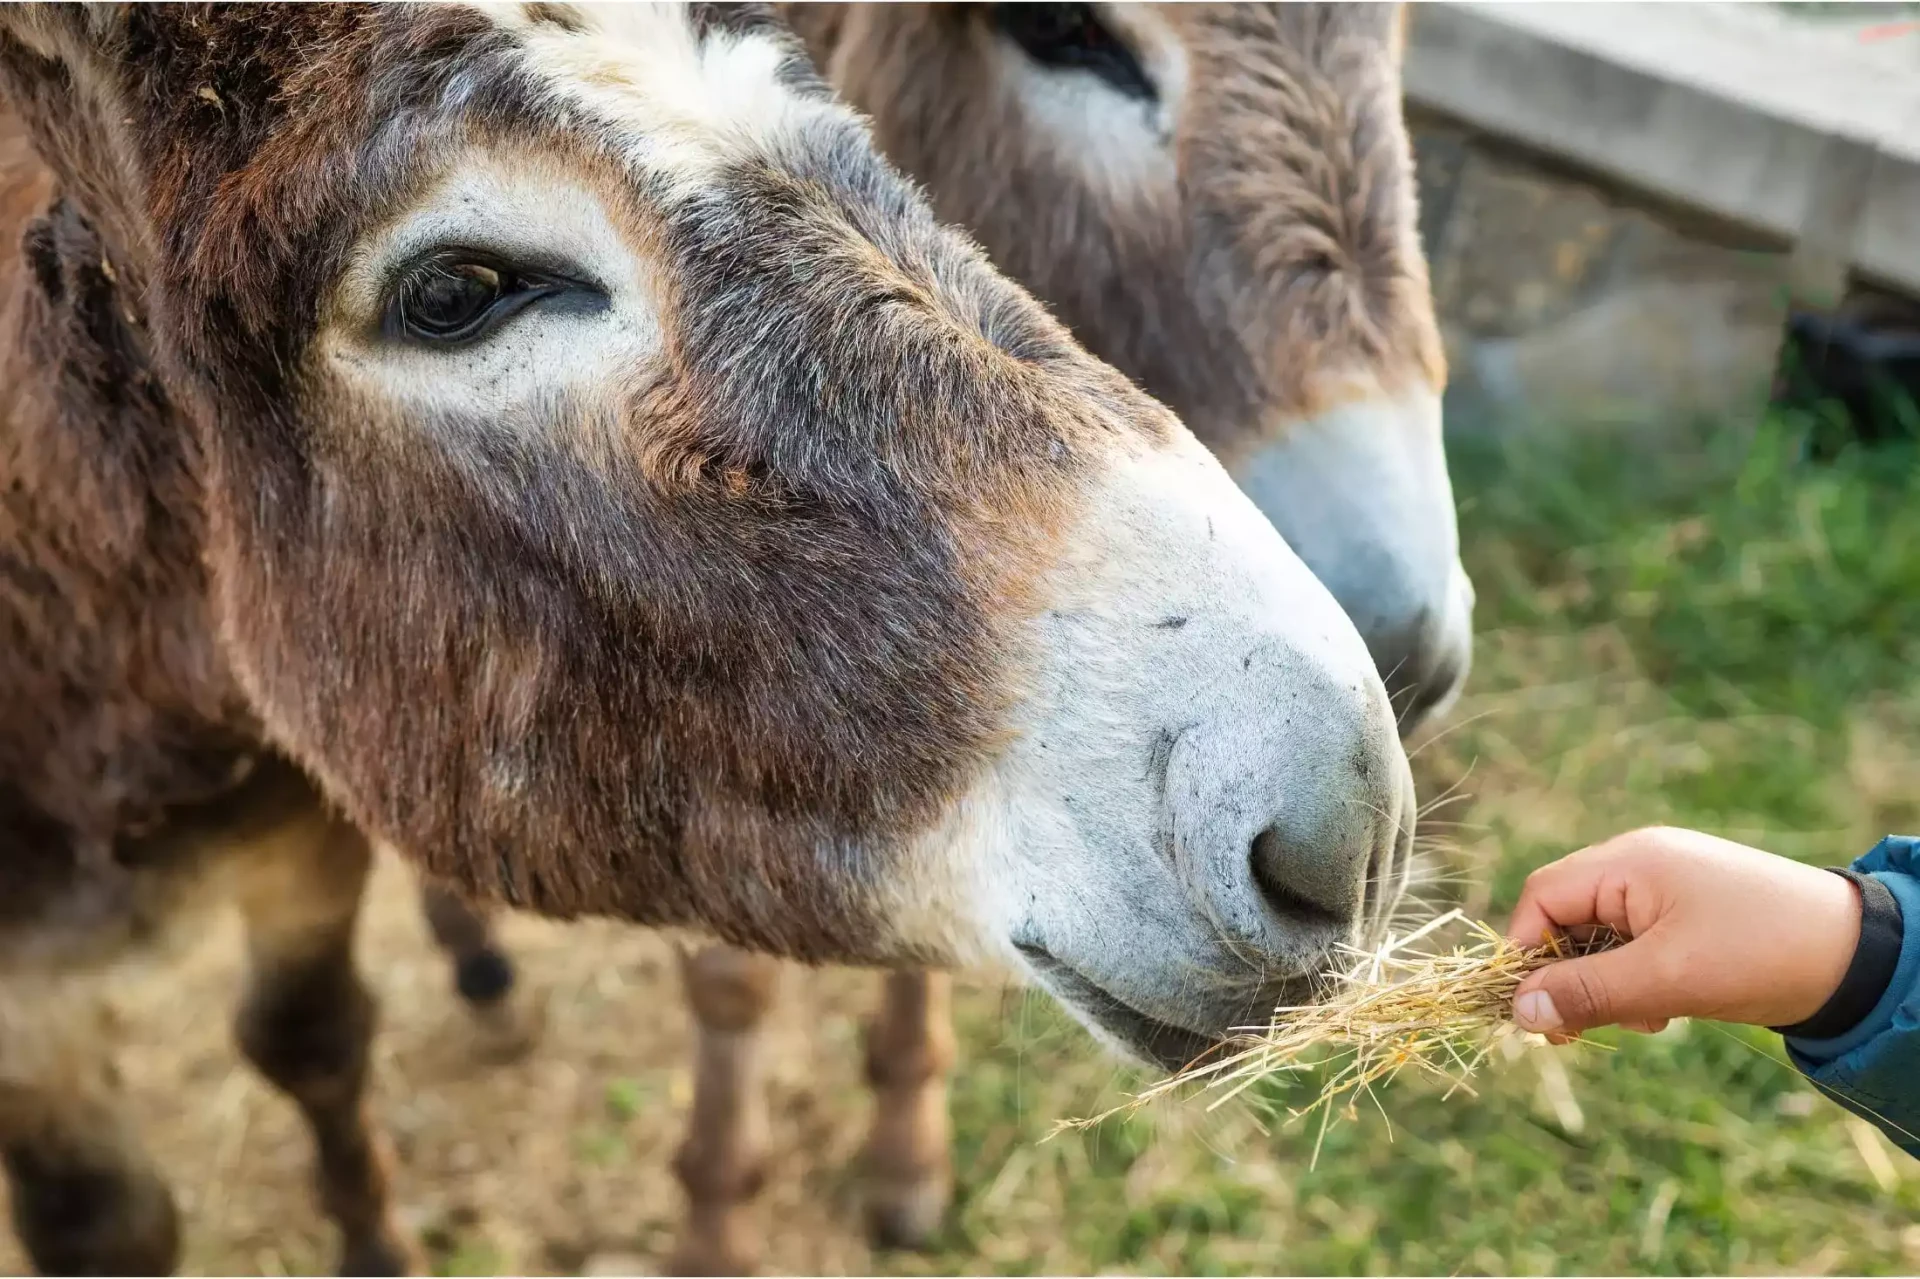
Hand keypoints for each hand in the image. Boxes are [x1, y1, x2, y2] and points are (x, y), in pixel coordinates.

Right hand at [1505, 827, 1861, 1038]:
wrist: (1862, 956)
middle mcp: (1640, 864)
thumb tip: (1518, 1012)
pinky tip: (1665, 1009)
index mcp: (1628, 862)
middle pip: (1566, 917)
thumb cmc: (1759, 954)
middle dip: (1569, 976)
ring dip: (1606, 983)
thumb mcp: (1666, 979)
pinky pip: (1635, 943)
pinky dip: (1636, 979)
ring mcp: (1667, 887)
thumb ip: (1587, 992)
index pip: (1541, 897)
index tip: (1532, 1010)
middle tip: (1580, 1029)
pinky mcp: (1689, 913)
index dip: (1525, 953)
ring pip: (1600, 937)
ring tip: (1646, 1018)